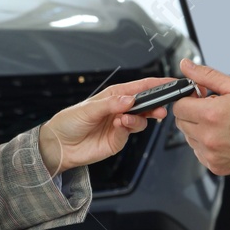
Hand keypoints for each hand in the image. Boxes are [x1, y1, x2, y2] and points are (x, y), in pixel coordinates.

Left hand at [37, 77, 173, 176]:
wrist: (58, 146)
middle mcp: (119, 109)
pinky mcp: (118, 140)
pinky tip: (118, 126)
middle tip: (160, 109)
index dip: (156, 84)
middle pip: (145, 105)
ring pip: (141, 120)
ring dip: (137, 119)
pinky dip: (127, 128)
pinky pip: (129, 133)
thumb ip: (111, 104)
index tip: (170, 83)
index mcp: (114, 96)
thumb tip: (130, 99)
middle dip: (155, 105)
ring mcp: (120, 125)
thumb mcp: (88, 108)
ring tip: (124, 120)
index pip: (140, 87)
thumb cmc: (69, 121)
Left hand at [170, 60, 229, 175]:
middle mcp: (209, 137)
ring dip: (200, 129)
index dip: (188, 98)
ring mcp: (212, 155)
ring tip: (223, 124)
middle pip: (181, 122)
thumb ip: (207, 76)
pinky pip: (200, 153)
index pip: (179, 106)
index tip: (199, 97)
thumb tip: (187, 66)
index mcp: (212, 114)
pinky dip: (207, 144)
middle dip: (193, 113)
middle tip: (214, 108)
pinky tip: (226, 137)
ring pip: (189, 138)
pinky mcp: (217, 167)